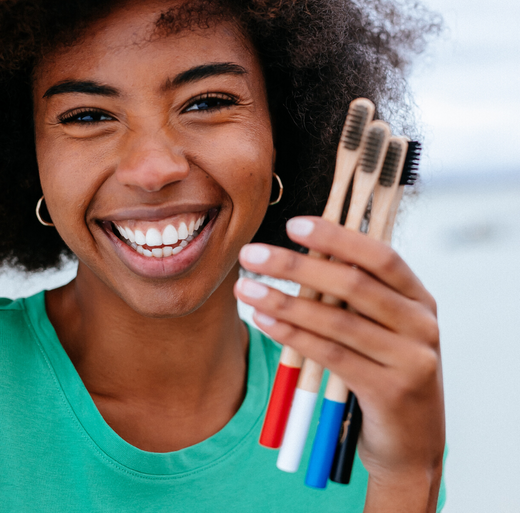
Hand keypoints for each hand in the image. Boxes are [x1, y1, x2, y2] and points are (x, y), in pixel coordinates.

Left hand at [235, 217, 444, 509]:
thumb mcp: (378, 326)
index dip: (337, 237)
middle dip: (296, 266)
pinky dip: (292, 335)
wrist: (412, 441)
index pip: (379, 255)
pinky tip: (263, 320)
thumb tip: (300, 254)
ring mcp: (410, 358)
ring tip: (245, 287)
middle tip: (251, 254)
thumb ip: (353, 295)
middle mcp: (421, 323)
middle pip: (352, 283)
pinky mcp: (390, 390)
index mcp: (418, 297)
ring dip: (284, 301)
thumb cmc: (383, 369)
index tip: (293, 224)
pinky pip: (330, 355)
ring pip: (336, 320)